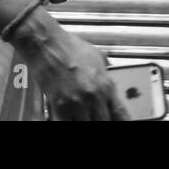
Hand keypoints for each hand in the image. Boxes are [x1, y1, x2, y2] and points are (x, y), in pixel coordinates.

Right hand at [10, 8, 129, 120]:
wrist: (47, 44)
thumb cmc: (69, 47)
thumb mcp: (97, 56)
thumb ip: (105, 71)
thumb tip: (108, 77)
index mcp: (106, 85)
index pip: (120, 113)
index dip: (121, 121)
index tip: (119, 122)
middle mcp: (94, 97)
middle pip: (104, 122)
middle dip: (101, 121)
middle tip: (96, 117)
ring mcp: (77, 103)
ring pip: (86, 125)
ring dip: (85, 121)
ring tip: (82, 116)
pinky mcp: (60, 107)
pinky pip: (67, 124)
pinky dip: (69, 122)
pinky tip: (69, 118)